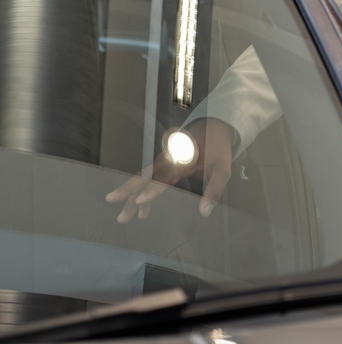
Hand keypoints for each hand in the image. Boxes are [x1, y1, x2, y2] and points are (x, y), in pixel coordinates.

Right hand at [105, 117, 235, 221]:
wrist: (214, 126)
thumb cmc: (218, 148)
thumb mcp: (223, 168)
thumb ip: (214, 190)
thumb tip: (205, 212)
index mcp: (182, 160)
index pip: (165, 177)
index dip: (152, 190)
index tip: (139, 200)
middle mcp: (169, 159)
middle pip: (145, 177)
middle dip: (128, 192)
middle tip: (116, 208)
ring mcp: (164, 160)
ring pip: (144, 178)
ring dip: (132, 196)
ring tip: (124, 217)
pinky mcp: (164, 162)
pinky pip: (149, 177)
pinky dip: (143, 191)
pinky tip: (141, 207)